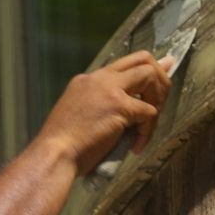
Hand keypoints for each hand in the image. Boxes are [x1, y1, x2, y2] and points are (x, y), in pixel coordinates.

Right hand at [31, 51, 172, 172]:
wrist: (54, 155)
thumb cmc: (64, 146)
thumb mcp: (80, 116)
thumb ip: (102, 107)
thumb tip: (128, 106)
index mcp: (87, 80)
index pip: (124, 64)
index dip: (146, 72)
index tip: (159, 86)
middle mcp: (99, 79)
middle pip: (142, 59)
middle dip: (160, 78)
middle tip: (160, 104)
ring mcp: (109, 90)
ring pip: (150, 76)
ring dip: (158, 99)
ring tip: (148, 125)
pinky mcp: (119, 106)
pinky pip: (149, 112)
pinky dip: (148, 131)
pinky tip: (136, 146)